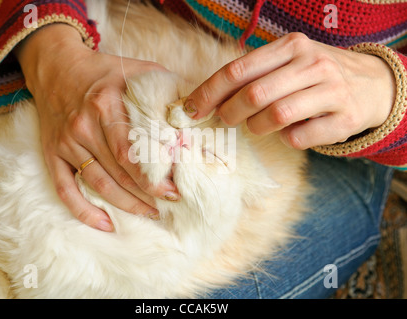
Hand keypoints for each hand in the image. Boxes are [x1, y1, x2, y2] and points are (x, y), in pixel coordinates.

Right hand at [15, 24, 177, 230]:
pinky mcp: (52, 152)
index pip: (133, 152)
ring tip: (148, 213)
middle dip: (146, 194)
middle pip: (118, 172)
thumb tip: (197, 113)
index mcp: (107, 105)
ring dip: (125, 204)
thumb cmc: (105, 72)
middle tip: (167, 205)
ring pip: (98, 183)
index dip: (154, 177)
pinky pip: (65, 188)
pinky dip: (83, 210)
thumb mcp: (139, 70)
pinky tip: (105, 223)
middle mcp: (84, 125)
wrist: (57, 66)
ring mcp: (66, 142)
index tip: (174, 190)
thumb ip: (167, 90)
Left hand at [184, 32, 395, 148]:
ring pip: (276, 116)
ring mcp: (332, 91)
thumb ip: (254, 75)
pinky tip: (291, 132)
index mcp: (291, 47)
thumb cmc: (315, 75)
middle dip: (230, 113)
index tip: (191, 110)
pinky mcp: (345, 119)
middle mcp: (312, 64)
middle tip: (226, 120)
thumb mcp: (288, 62)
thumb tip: (207, 99)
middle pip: (254, 94)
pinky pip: (300, 137)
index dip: (209, 92)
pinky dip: (287, 139)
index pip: (238, 70)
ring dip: (257, 127)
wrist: (374, 83)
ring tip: (257, 125)